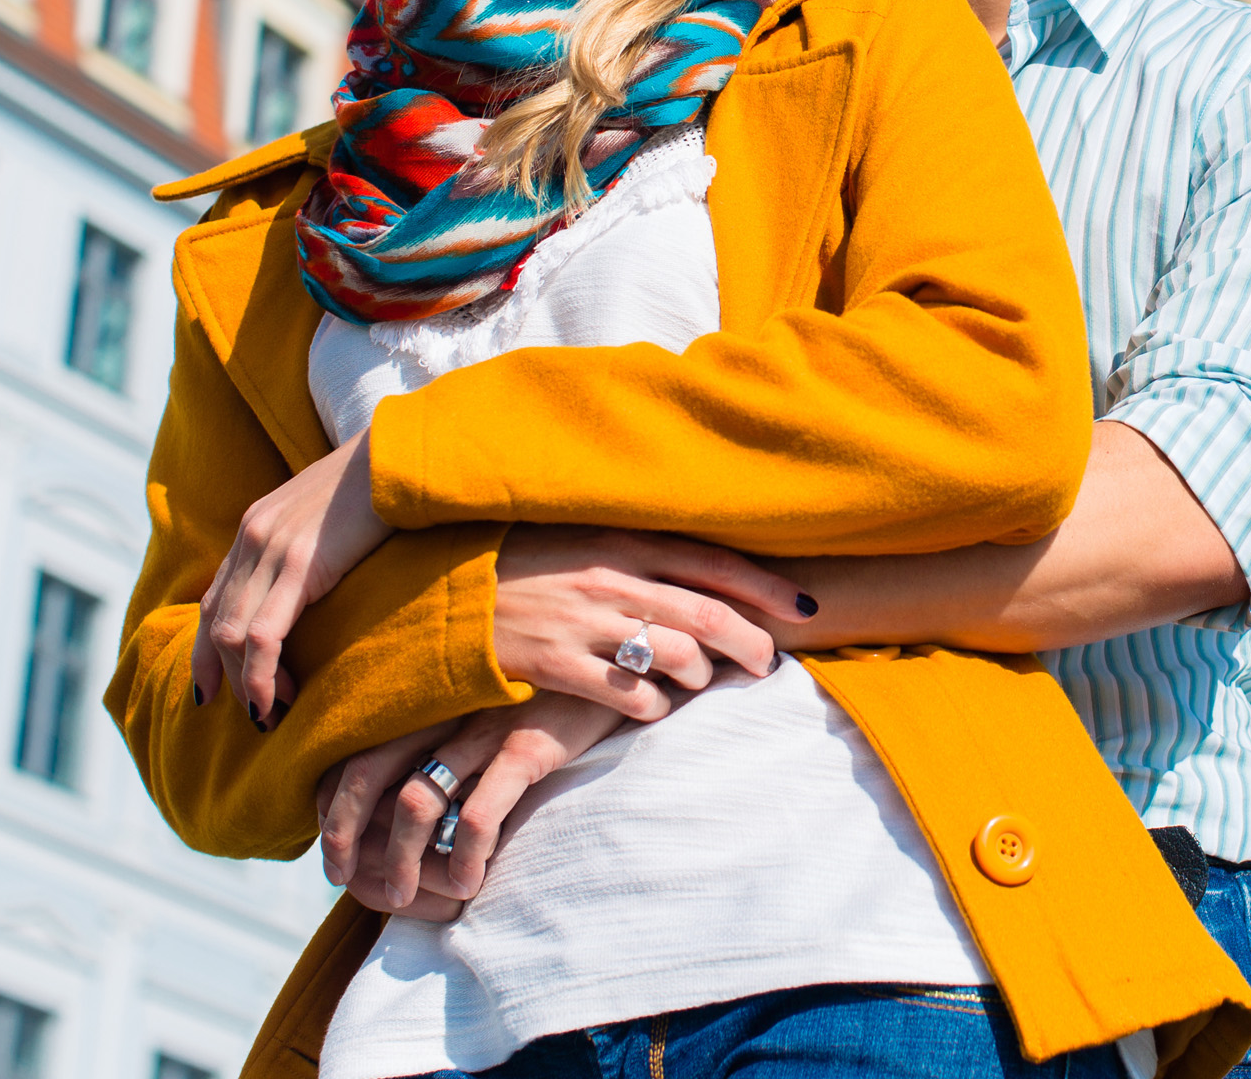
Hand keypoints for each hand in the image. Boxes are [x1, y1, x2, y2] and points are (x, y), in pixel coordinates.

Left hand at [189, 431, 390, 724]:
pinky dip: (263, 676)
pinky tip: (278, 699)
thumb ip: (308, 548)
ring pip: (233, 635)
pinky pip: (263, 635)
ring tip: (271, 715)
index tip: (213, 690)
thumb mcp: (329, 519)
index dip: (207, 650)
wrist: (400, 454)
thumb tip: (313, 588)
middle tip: (255, 714)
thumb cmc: (380, 487)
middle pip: (216, 623)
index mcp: (255, 526)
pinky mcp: (299, 563)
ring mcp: (270, 548)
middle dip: (226, 678)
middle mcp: (252, 537)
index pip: (213, 599)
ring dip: (247, 685)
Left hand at [315, 698, 630, 915]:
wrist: (623, 650)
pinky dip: (463, 856)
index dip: (331, 800)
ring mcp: (484, 727)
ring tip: (402, 898)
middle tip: (341, 880)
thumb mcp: (492, 696)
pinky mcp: (527, 745)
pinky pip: (479, 814)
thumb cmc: (553, 684)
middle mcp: (446, 708)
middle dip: (342, 834)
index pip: (351, 745)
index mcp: (431, 695)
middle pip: (363, 771)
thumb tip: (414, 792)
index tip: (331, 844)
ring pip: (414, 801)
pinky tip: (468, 884)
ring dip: (399, 860)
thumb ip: (453, 728)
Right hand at [488, 525, 813, 719]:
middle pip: (708, 614)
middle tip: (770, 664)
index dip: (764, 587)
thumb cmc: (527, 565)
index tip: (802, 607)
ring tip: (705, 684)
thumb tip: (703, 572)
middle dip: (751, 642)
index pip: (714, 563)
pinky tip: (656, 709)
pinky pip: (626, 694)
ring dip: (702, 677)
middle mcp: (612, 578)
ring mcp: (584, 621)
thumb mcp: (587, 543)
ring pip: (674, 656)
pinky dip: (653, 707)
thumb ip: (641, 554)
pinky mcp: (555, 663)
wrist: (447, 592)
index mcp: (624, 541)